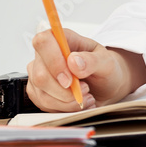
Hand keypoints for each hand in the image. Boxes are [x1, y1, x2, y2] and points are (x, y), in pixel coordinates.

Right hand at [27, 28, 145, 111]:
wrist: (106, 84)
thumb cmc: (105, 68)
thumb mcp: (107, 62)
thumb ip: (92, 60)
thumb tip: (73, 61)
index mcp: (62, 39)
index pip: (43, 41)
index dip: (53, 61)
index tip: (70, 79)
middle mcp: (46, 55)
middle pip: (40, 74)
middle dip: (64, 90)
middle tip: (86, 90)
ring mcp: (39, 73)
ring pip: (42, 93)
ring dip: (67, 101)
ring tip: (87, 96)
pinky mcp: (38, 91)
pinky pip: (43, 104)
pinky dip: (64, 107)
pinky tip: (78, 102)